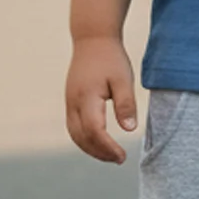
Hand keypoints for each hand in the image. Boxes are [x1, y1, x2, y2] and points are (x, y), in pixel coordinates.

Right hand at [65, 37, 137, 163]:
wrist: (92, 39)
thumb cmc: (111, 59)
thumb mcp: (123, 79)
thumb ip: (126, 104)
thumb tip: (129, 129)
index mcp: (87, 97)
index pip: (95, 131)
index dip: (108, 147)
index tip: (123, 156)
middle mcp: (73, 102)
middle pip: (82, 137)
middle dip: (99, 153)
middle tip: (119, 159)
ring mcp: (69, 102)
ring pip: (74, 134)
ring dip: (90, 149)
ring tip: (110, 156)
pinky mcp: (70, 101)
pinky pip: (73, 127)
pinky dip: (85, 139)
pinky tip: (100, 142)